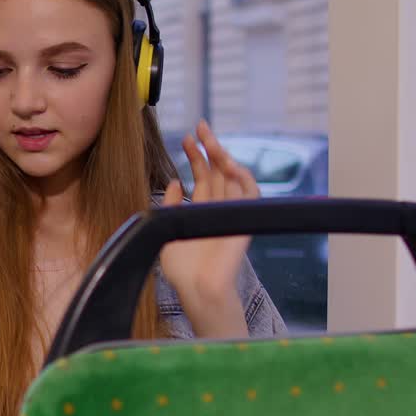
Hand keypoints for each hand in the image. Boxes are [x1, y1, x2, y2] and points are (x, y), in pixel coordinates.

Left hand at [161, 120, 258, 337]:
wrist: (196, 289)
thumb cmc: (181, 269)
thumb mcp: (166, 229)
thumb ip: (171, 205)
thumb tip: (175, 182)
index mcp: (201, 211)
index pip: (202, 176)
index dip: (195, 156)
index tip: (185, 137)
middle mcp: (218, 208)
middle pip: (217, 171)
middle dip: (209, 147)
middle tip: (199, 126)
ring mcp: (232, 213)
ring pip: (234, 177)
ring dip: (223, 156)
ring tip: (209, 140)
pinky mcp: (244, 220)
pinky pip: (249, 193)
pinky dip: (242, 176)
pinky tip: (227, 163)